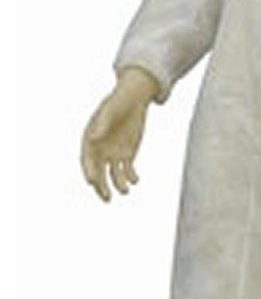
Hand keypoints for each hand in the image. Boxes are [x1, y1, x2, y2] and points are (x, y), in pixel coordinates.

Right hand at [80, 66, 159, 202]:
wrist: (133, 100)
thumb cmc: (117, 102)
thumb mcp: (109, 112)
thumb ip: (102, 125)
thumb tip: (93, 138)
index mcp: (90, 140)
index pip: (86, 160)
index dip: (88, 171)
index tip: (92, 182)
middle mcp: (100, 150)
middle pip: (98, 172)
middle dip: (101, 186)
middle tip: (107, 198)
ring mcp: (113, 154)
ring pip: (113, 175)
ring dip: (118, 185)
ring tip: (125, 191)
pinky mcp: (127, 156)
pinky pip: (127, 171)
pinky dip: (131, 177)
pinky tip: (135, 180)